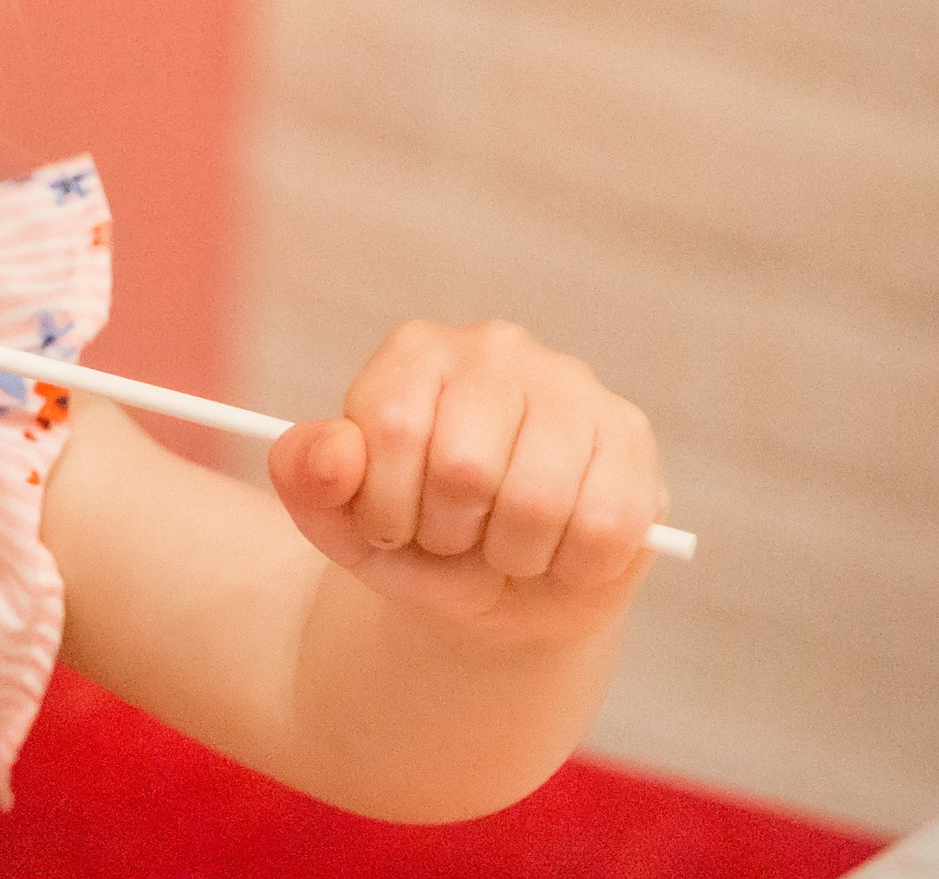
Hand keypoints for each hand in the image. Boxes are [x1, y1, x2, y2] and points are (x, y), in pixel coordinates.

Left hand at [267, 320, 666, 639]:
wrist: (501, 589)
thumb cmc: (415, 541)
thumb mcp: (342, 523)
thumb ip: (308, 480)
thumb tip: (336, 453)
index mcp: (416, 353)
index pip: (393, 428)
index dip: (386, 507)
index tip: (389, 528)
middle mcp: (497, 349)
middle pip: (465, 468)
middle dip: (449, 534)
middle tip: (453, 538)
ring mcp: (573, 388)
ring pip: (537, 502)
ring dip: (510, 555)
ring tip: (501, 546)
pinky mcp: (630, 439)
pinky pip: (603, 528)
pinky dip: (569, 566)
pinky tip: (556, 550)